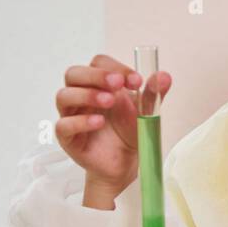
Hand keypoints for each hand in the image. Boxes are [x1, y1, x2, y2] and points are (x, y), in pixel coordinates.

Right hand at [54, 53, 171, 196]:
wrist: (124, 163)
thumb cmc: (128, 131)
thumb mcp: (144, 111)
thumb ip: (153, 94)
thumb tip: (164, 76)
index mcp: (99, 84)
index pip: (98, 63)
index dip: (115, 67)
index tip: (136, 81)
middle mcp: (81, 96)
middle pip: (74, 74)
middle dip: (96, 75)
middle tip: (117, 83)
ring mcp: (71, 115)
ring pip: (63, 96)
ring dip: (86, 94)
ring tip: (109, 101)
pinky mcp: (67, 138)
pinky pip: (63, 125)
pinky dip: (80, 121)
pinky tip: (98, 122)